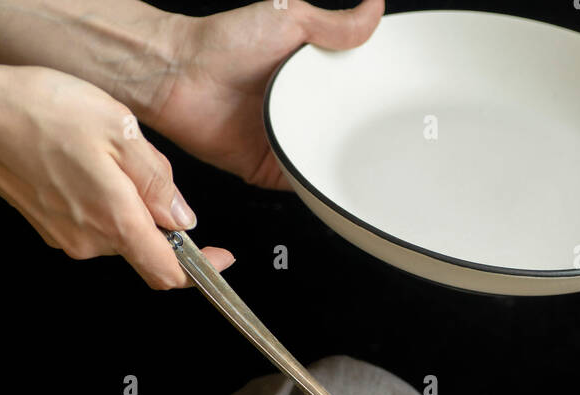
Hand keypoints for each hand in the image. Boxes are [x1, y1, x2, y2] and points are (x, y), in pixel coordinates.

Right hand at [0, 65, 233, 286]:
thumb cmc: (43, 110)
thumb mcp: (121, 131)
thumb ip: (158, 182)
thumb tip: (183, 219)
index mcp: (117, 221)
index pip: (170, 273)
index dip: (203, 271)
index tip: (220, 259)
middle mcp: (91, 240)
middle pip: (146, 247)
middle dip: (157, 216)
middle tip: (140, 164)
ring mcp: (67, 237)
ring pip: (117, 231)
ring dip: (125, 202)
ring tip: (102, 154)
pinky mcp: (50, 226)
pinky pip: (90, 221)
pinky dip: (99, 199)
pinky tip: (82, 161)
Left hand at [154, 0, 383, 188]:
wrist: (180, 77)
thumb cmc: (224, 43)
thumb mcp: (290, 17)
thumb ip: (335, 23)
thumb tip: (375, 9)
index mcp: (310, 81)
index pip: (353, 98)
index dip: (376, 103)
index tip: (399, 108)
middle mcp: (300, 115)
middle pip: (345, 137)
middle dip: (366, 143)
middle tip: (393, 143)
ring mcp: (286, 145)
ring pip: (327, 166)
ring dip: (345, 169)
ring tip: (374, 170)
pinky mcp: (272, 172)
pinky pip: (302, 189)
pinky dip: (317, 191)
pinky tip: (334, 185)